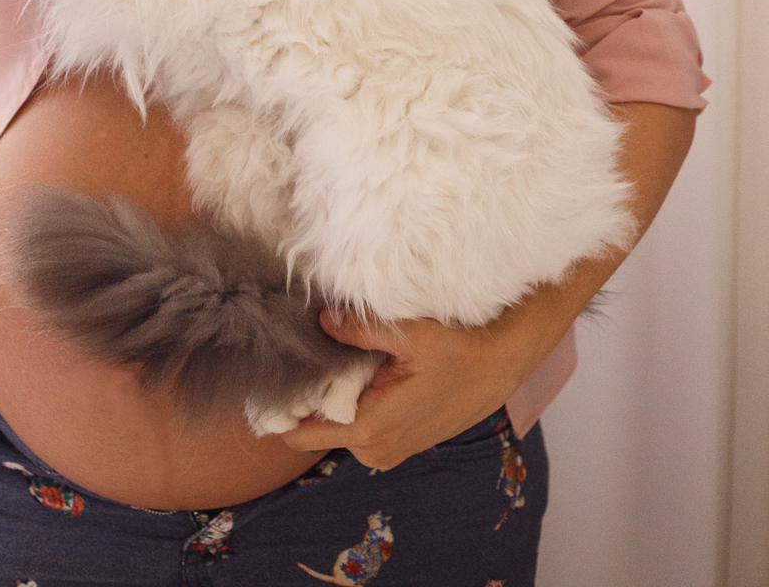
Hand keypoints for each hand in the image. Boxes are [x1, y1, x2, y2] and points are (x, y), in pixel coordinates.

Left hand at [280, 308, 543, 472]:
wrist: (501, 365)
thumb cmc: (461, 352)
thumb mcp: (410, 334)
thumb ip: (360, 329)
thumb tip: (321, 319)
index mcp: (371, 428)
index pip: (301, 433)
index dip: (281, 408)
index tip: (267, 379)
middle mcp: (374, 449)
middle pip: (316, 425)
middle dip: (308, 393)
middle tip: (305, 351)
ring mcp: (386, 449)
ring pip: (338, 423)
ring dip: (333, 394)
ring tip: (337, 355)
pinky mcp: (397, 442)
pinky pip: (359, 423)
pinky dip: (353, 399)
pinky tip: (363, 368)